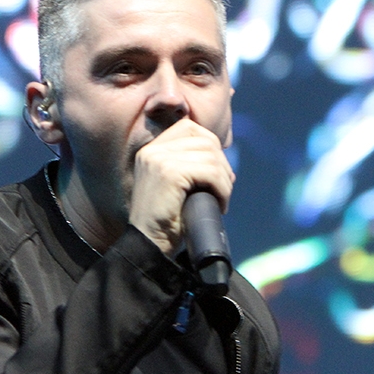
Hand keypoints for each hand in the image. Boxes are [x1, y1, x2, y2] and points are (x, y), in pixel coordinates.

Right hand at [129, 118, 234, 255]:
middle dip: (222, 164)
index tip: (217, 172)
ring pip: (211, 156)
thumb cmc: (166, 221)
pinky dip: (222, 189)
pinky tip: (220, 204)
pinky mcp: (169, 173)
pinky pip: (210, 172)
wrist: (149, 245)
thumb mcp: (175, 186)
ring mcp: (159, 160)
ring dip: (224, 180)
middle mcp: (152, 150)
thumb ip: (188, 165)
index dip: (211, 145)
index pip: (189, 128)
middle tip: (224, 188)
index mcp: (151, 150)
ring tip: (221, 199)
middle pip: (204, 140)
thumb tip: (222, 157)